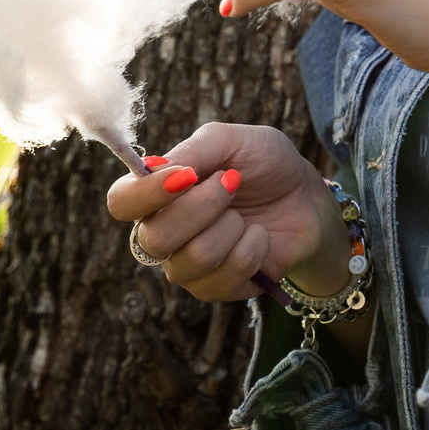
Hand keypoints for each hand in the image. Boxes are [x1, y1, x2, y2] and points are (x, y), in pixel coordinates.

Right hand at [103, 122, 347, 301]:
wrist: (307, 198)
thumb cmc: (264, 165)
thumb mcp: (233, 140)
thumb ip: (195, 149)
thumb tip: (159, 170)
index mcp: (157, 193)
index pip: (121, 202)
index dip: (145, 193)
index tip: (185, 177)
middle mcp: (163, 233)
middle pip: (155, 237)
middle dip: (203, 206)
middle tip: (232, 183)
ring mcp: (188, 266)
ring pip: (192, 259)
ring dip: (231, 227)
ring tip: (245, 214)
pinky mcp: (218, 289)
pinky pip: (225, 277)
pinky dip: (252, 247)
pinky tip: (259, 236)